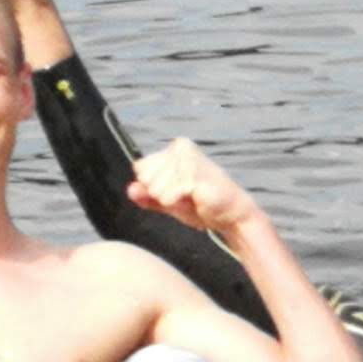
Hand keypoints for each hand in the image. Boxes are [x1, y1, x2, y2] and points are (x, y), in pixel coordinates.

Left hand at [127, 138, 255, 235]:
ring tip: (192, 197)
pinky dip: (178, 205)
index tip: (177, 189)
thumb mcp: (168, 199)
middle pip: (145, 178)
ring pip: (155, 188)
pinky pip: (166, 196)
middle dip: (162, 194)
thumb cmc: (202, 203)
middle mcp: (180, 147)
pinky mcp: (193, 175)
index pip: (140, 168)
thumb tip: (131, 190)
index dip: (154, 186)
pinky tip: (196, 200)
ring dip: (172, 200)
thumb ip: (147, 195)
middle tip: (186, 195)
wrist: (232, 214)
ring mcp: (187, 159)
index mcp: (174, 148)